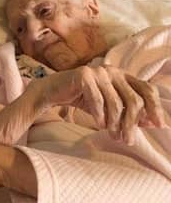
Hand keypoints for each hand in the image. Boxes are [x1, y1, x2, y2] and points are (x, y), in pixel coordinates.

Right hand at [33, 65, 164, 143]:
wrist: (52, 91)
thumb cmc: (82, 99)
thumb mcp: (109, 107)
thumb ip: (129, 112)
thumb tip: (153, 123)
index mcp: (123, 75)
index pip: (147, 89)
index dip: (155, 107)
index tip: (159, 126)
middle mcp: (113, 70)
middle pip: (134, 99)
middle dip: (131, 123)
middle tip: (127, 140)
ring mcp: (98, 71)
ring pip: (116, 103)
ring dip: (115, 123)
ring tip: (112, 135)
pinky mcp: (84, 75)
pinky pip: (98, 101)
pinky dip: (100, 116)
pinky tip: (99, 125)